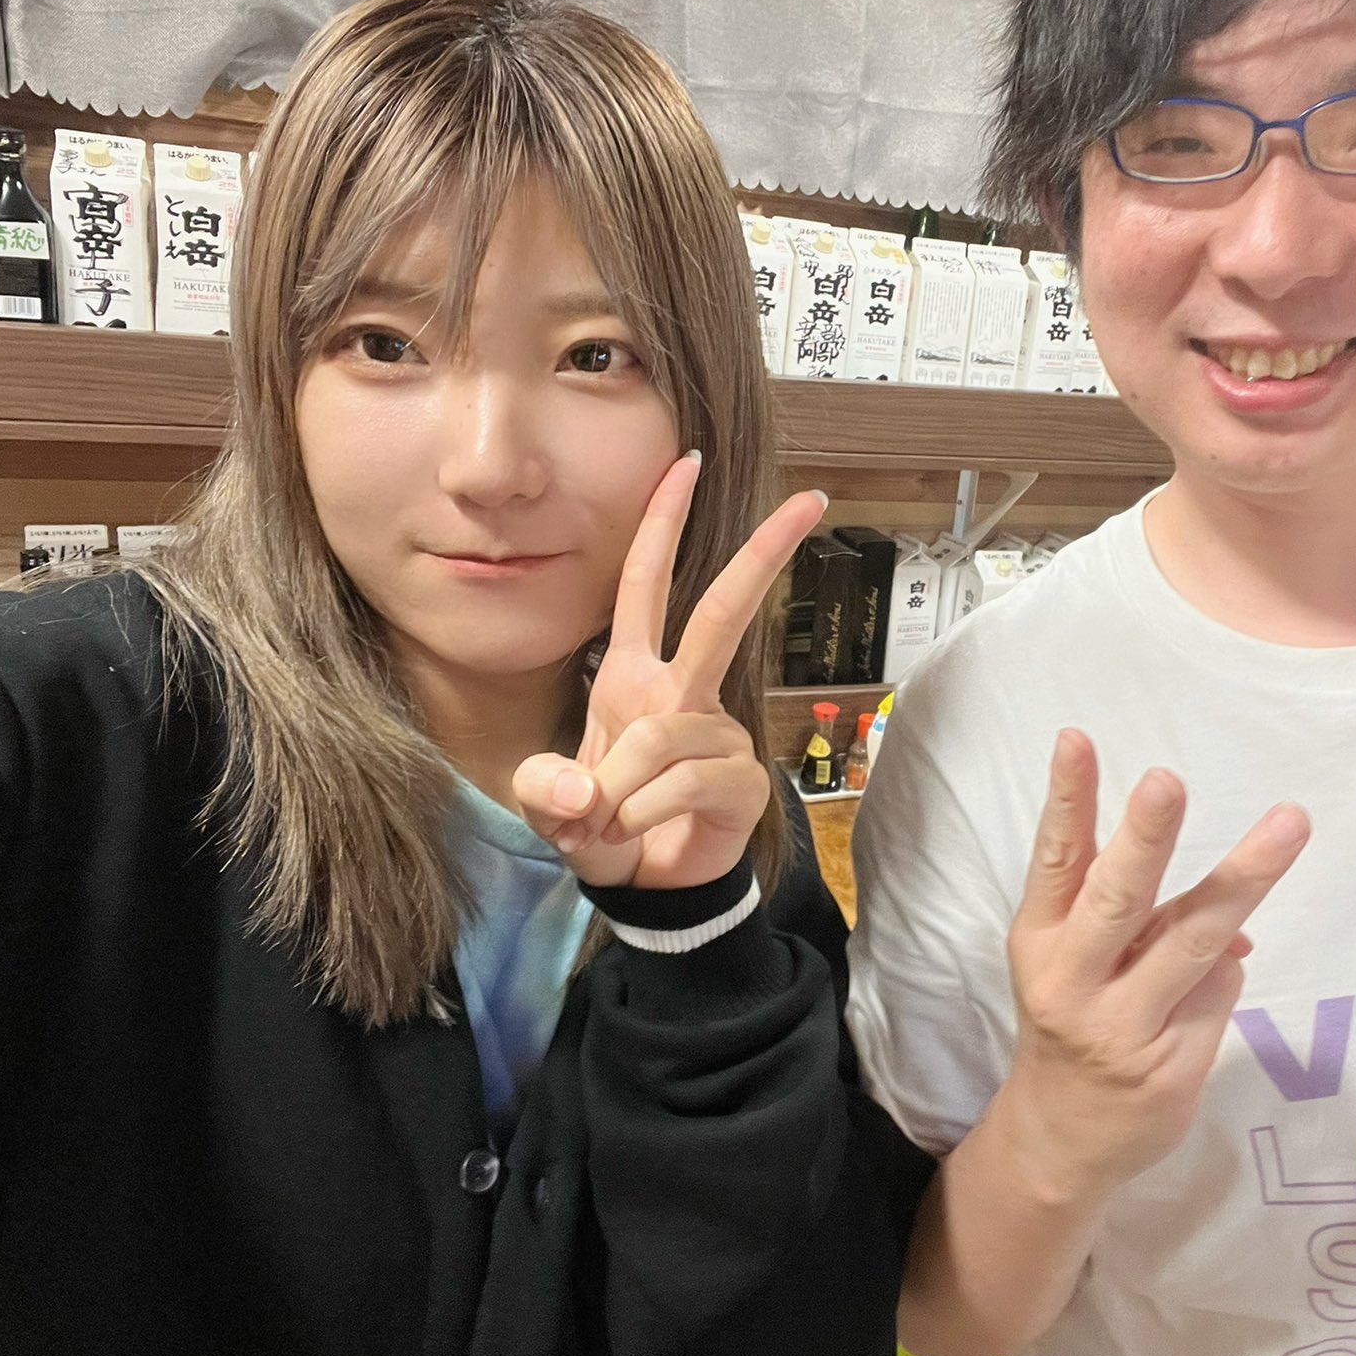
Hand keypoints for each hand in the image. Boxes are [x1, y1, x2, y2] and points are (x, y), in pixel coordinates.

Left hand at [513, 451, 825, 888]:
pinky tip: (635, 836)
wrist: (646, 892)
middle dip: (763, 554)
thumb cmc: (603, 830)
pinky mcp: (741, 781)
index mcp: (635, 676)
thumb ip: (546, 790)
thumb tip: (584, 791)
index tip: (684, 463)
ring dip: (618, 787)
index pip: (646, 585)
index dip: (661, 524)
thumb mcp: (551, 806)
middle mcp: (681, 694)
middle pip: (721, 613)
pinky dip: (642, 814)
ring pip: (662, 735)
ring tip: (601, 826)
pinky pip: (682, 783)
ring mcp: (717, 734)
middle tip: (809, 501)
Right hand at [997, 729, 1309, 1205]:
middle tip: (1167, 781)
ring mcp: (1122, 1030)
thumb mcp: (1069, 960)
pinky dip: (1226, 973)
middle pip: (1118, 900)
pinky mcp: (1170, 1070)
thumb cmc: (1070, 1020)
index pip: (1054, 859)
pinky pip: (1219, 994)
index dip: (1065, 799)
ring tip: (1289, 823)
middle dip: (1145, 839)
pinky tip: (1211, 979)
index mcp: (1040, 941)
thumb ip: (1124, 917)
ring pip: (1195, 943)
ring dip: (1245, 879)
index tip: (1076, 738)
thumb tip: (1218, 911)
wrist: (1057, 1140)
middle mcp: (1073, 982)